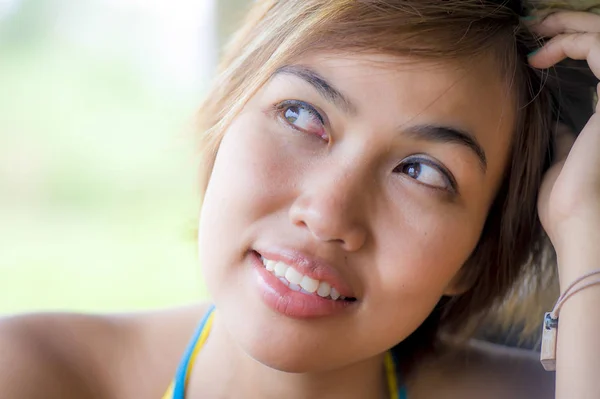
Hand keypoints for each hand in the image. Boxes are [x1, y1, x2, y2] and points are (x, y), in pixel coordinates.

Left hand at [527, 11, 599, 261]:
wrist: (575, 221)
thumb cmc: (565, 200)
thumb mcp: (560, 159)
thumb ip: (564, 135)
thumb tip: (556, 120)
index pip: (597, 65)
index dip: (568, 48)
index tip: (533, 51)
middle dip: (569, 26)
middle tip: (536, 26)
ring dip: (569, 27)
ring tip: (535, 30)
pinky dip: (570, 41)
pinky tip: (539, 55)